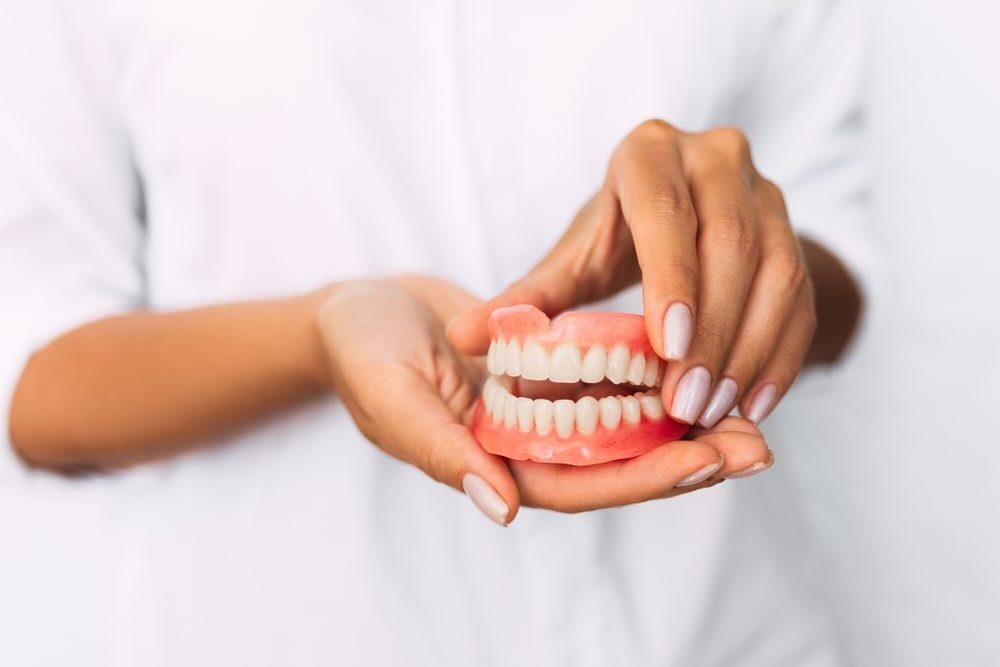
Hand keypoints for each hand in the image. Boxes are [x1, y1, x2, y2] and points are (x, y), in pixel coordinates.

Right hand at [317, 274, 770, 525]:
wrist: (358, 309)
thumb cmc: (361, 351)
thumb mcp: (392, 396)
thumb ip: (440, 450)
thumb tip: (500, 508)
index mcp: (491, 464)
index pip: (579, 484)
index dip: (642, 478)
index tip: (705, 462)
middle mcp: (526, 446)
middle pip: (618, 464)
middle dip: (687, 459)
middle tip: (757, 449)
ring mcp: (540, 411)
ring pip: (624, 426)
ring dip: (685, 423)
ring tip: (752, 416)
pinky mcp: (549, 373)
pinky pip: (609, 381)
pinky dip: (655, 378)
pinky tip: (703, 363)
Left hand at [449, 120, 816, 427]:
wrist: (681, 218)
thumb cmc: (615, 235)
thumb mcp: (572, 258)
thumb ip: (528, 298)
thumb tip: (464, 338)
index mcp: (649, 153)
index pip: (665, 208)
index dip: (671, 276)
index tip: (666, 348)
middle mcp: (717, 159)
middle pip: (731, 245)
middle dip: (713, 332)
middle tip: (687, 405)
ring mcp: (767, 193)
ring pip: (779, 272)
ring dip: (751, 350)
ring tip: (717, 413)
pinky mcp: (796, 234)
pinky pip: (804, 298)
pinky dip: (784, 356)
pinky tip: (756, 405)